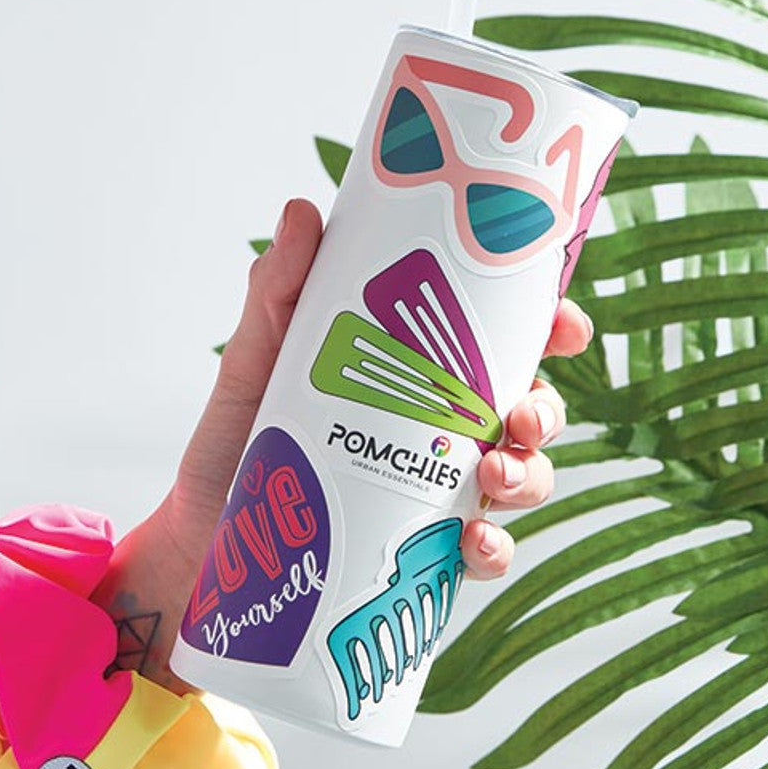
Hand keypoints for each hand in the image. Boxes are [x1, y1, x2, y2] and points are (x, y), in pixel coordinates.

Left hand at [93, 197, 593, 690]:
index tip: (563, 324)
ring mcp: (438, 495)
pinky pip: (485, 554)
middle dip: (547, 411)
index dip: (550, 331)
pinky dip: (494, 547)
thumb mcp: (257, 360)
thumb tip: (302, 212)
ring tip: (494, 473)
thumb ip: (279, 292)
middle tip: (522, 416)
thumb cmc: (237, 443)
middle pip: (530, 413)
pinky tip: (475, 538)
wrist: (204, 541)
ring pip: (523, 480)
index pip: (504, 345)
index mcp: (419, 376)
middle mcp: (441, 432)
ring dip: (529, 475)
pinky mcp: (425, 555)